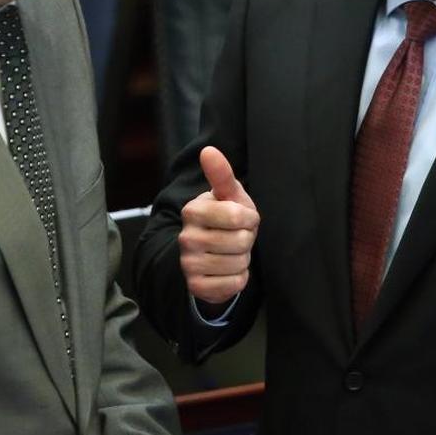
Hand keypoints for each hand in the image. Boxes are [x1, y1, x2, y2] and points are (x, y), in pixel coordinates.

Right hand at [178, 146, 259, 304]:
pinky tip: (228, 270)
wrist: (212, 253)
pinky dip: (238, 279)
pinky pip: (233, 284)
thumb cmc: (226, 218)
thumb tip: (208, 150)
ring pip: (238, 264)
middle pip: (241, 242)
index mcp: (193, 210)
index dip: (249, 219)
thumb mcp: (229, 195)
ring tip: (231, 252)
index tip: (242, 218)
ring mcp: (188, 263)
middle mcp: (186, 237)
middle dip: (246, 240)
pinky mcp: (195, 286)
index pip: (238, 216)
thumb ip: (222, 174)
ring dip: (243, 260)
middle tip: (236, 237)